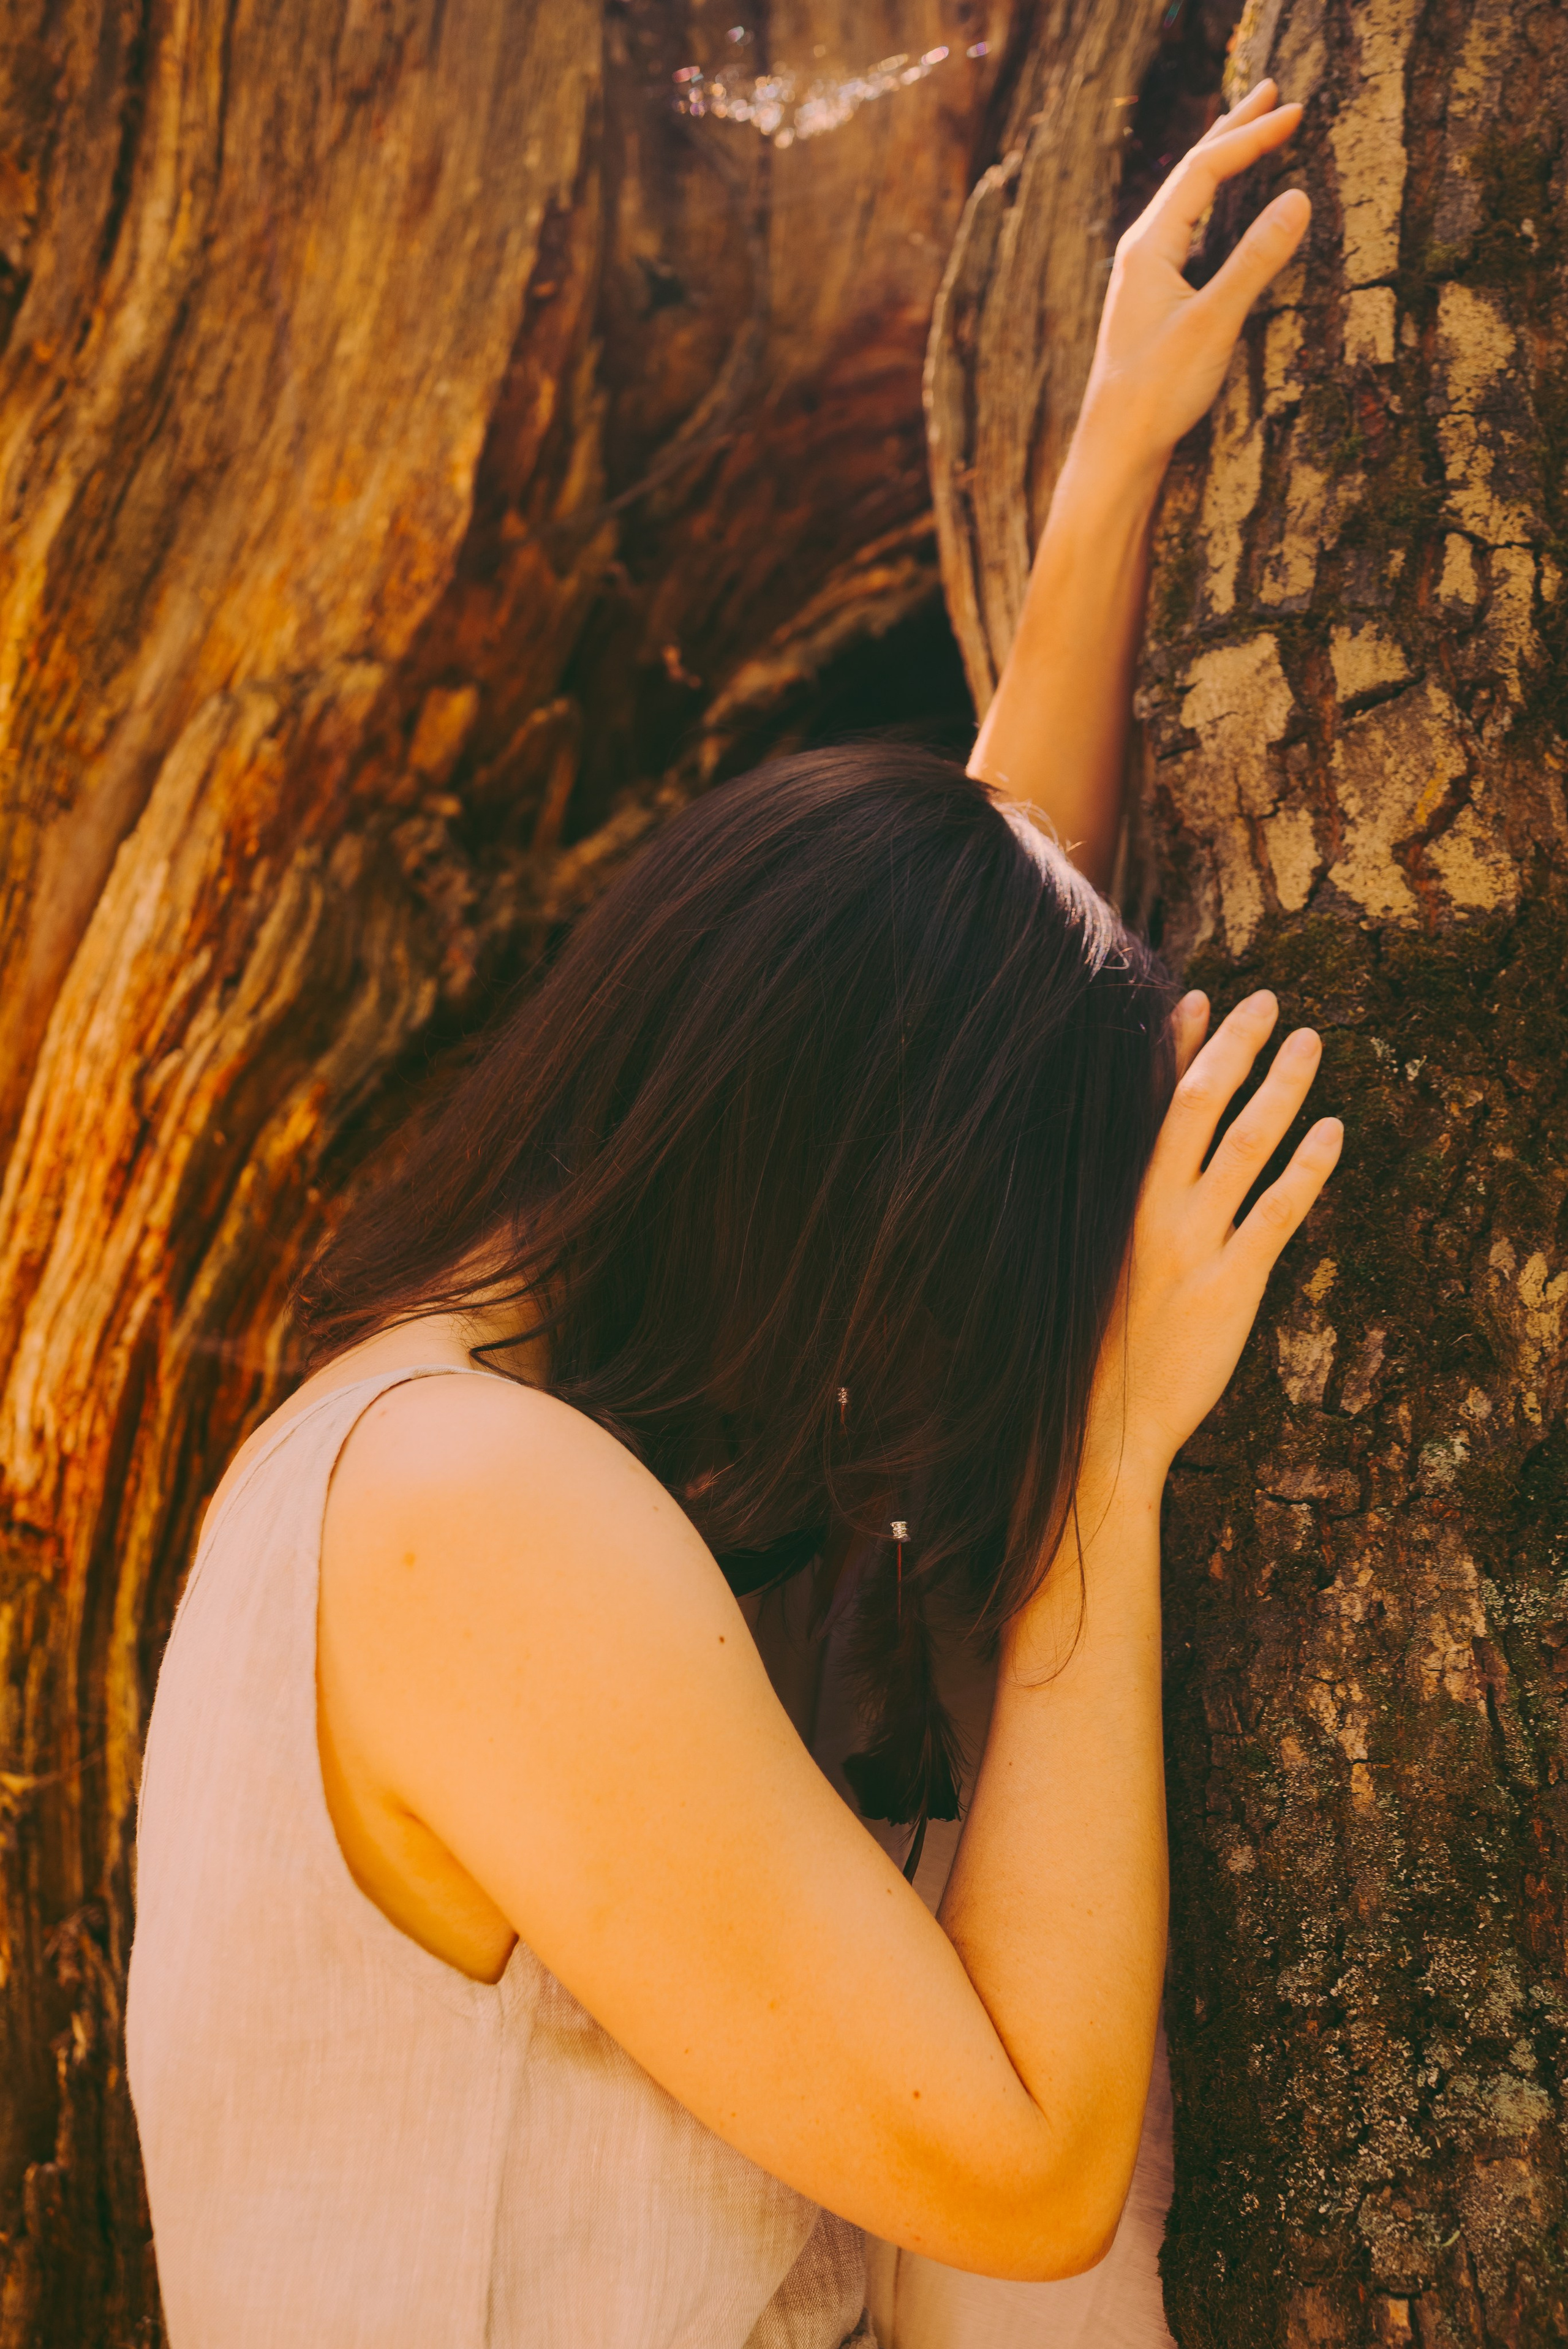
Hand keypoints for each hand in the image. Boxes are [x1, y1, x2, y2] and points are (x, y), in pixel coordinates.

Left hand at [1073, 81, 1310, 481]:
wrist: (1115, 447)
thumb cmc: (1157, 392)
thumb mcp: (1214, 324)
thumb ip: (1256, 260)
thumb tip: (1298, 198)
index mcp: (1150, 247)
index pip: (1205, 170)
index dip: (1252, 136)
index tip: (1296, 109)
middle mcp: (1140, 252)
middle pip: (1191, 172)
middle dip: (1234, 130)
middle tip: (1274, 91)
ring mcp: (1142, 274)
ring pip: (1186, 198)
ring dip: (1221, 161)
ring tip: (1251, 132)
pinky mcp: (1150, 299)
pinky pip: (1185, 227)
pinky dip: (1211, 201)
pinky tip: (1220, 207)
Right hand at [1085, 989, 1341, 1495]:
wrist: (1100, 1428)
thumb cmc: (1087, 1354)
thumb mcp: (1081, 1270)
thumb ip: (1109, 1218)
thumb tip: (1131, 1178)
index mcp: (1108, 1203)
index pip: (1142, 1103)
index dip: (1172, 1046)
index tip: (1196, 999)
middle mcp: (1147, 1211)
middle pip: (1195, 1102)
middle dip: (1234, 1045)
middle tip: (1268, 1000)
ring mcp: (1191, 1244)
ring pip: (1243, 1143)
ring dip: (1280, 1085)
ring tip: (1310, 1042)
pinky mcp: (1230, 1284)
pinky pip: (1278, 1210)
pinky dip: (1308, 1165)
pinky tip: (1333, 1130)